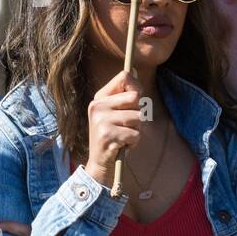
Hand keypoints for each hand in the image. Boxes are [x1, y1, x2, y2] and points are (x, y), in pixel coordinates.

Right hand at [85, 69, 141, 186]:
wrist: (100, 163)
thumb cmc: (114, 136)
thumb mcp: (117, 113)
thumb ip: (126, 95)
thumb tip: (135, 72)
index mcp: (100, 97)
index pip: (124, 77)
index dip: (137, 88)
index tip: (136, 101)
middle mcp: (98, 106)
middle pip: (135, 97)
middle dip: (138, 113)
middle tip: (128, 125)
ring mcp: (101, 120)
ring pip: (138, 117)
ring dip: (136, 130)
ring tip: (124, 136)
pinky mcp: (107, 135)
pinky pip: (135, 134)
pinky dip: (134, 141)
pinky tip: (122, 145)